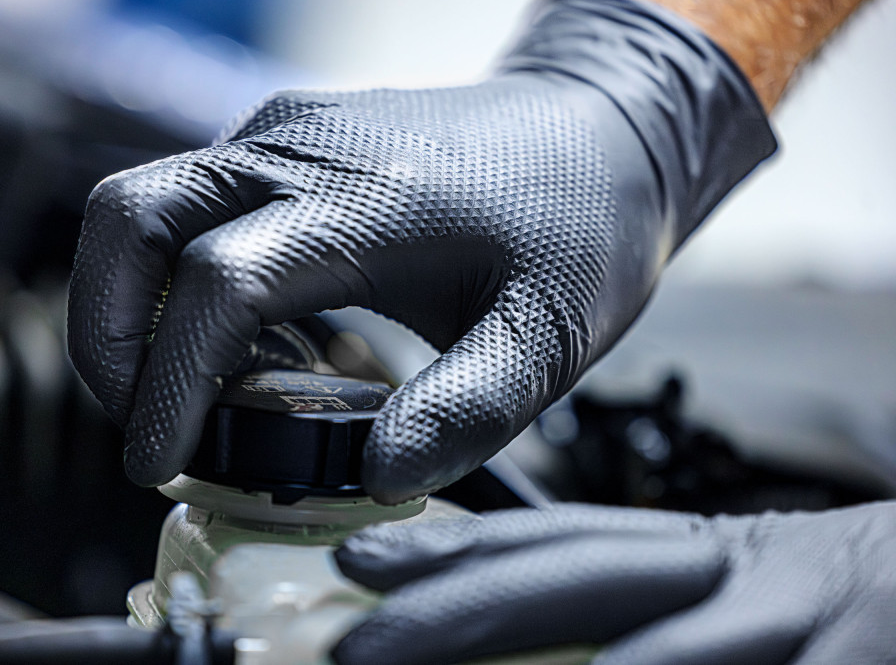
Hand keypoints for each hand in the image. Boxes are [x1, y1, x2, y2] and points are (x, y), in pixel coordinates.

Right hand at [67, 0, 773, 501]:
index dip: (168, 383)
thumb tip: (372, 478)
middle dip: (101, 332)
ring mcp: (285, 134)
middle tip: (137, 421)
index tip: (160, 460)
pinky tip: (227, 338)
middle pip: (129, 219)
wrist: (599, 129)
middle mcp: (302, 149)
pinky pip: (190, 201)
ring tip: (172, 389)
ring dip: (126, 301)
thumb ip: (463, 410)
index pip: (217, 284)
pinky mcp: (285, 140)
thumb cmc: (580, 224)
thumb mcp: (546, 333)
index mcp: (364, 200)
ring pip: (143, 204)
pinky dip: (171, 275)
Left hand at [333, 501, 895, 663]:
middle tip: (355, 650)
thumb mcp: (734, 592)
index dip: (454, 549)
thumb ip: (637, 604)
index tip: (361, 562)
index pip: (559, 537)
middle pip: (577, 581)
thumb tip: (512, 631)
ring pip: (647, 661)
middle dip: (458, 614)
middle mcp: (739, 575)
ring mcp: (796, 628)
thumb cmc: (834, 614)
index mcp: (701, 549)